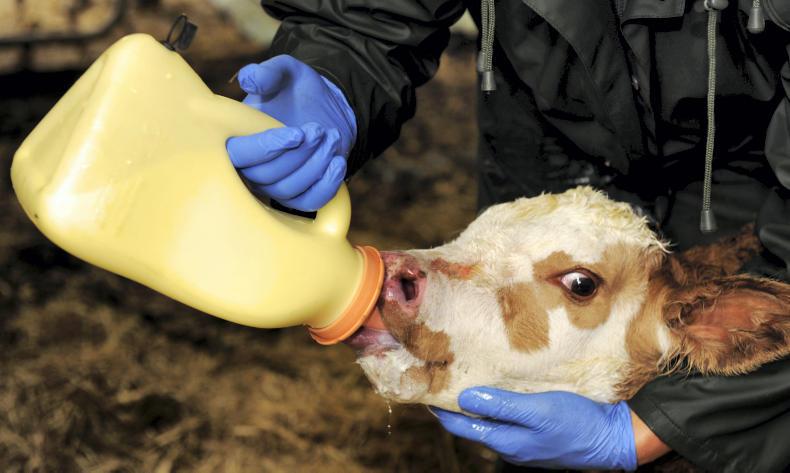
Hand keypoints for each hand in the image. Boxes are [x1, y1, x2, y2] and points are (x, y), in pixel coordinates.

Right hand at [226, 55, 356, 211]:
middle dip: (297, 155)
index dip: (266, 148)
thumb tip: (249, 79)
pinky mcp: (299, 194)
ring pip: (287, 190)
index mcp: (239, 138)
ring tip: (332, 139)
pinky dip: (325, 186)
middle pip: (266, 176)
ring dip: (314, 167)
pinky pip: (309, 202)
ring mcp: (275, 185)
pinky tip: (338, 162)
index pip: (240, 155)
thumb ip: (267, 73)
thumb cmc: (298, 89)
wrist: (326, 106)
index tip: (295, 133)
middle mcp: (252, 167)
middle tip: (319, 131)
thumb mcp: (285, 72)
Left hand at [432, 387, 637, 470]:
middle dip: (457, 407)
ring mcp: (526, 443)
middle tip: (443, 382)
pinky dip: (498, 407)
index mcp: (507, 441)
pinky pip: (509, 421)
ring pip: (492, 423)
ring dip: (478, 405)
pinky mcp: (538, 436)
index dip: (443, 410)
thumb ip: (502, 405)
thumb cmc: (577, 423)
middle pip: (475, 425)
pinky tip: (501, 391)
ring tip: (466, 382)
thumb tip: (465, 398)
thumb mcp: (538, 410)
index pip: (462, 426)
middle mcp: (512, 446)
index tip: (427, 391)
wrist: (613, 439)